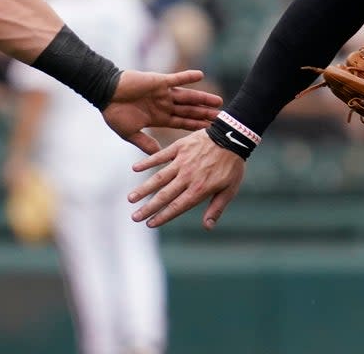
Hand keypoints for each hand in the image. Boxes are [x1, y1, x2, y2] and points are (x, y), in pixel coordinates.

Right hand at [102, 69, 220, 154]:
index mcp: (159, 118)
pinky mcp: (159, 81)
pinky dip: (188, 77)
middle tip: (222, 119)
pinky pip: (176, 78)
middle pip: (190, 111)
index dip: (196, 127)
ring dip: (203, 99)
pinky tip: (201, 75)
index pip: (183, 123)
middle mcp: (164, 105)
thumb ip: (145, 143)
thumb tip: (158, 156)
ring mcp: (163, 93)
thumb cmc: (115, 114)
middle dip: (205, 115)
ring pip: (188, 97)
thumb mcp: (130, 133)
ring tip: (218, 102)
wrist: (105, 94)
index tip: (210, 132)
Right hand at [128, 129, 244, 228]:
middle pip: (164, 195)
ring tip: (131, 198)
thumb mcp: (229, 190)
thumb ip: (216, 208)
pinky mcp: (179, 147)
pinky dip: (147, 162)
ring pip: (158, 178)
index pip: (177, 207)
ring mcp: (182, 162)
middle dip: (148, 208)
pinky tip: (135, 168)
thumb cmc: (232, 165)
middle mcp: (187, 177)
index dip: (163, 216)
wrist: (232, 137)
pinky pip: (160, 156)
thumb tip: (207, 227)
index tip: (150, 224)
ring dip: (144, 188)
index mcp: (199, 189)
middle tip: (134, 217)